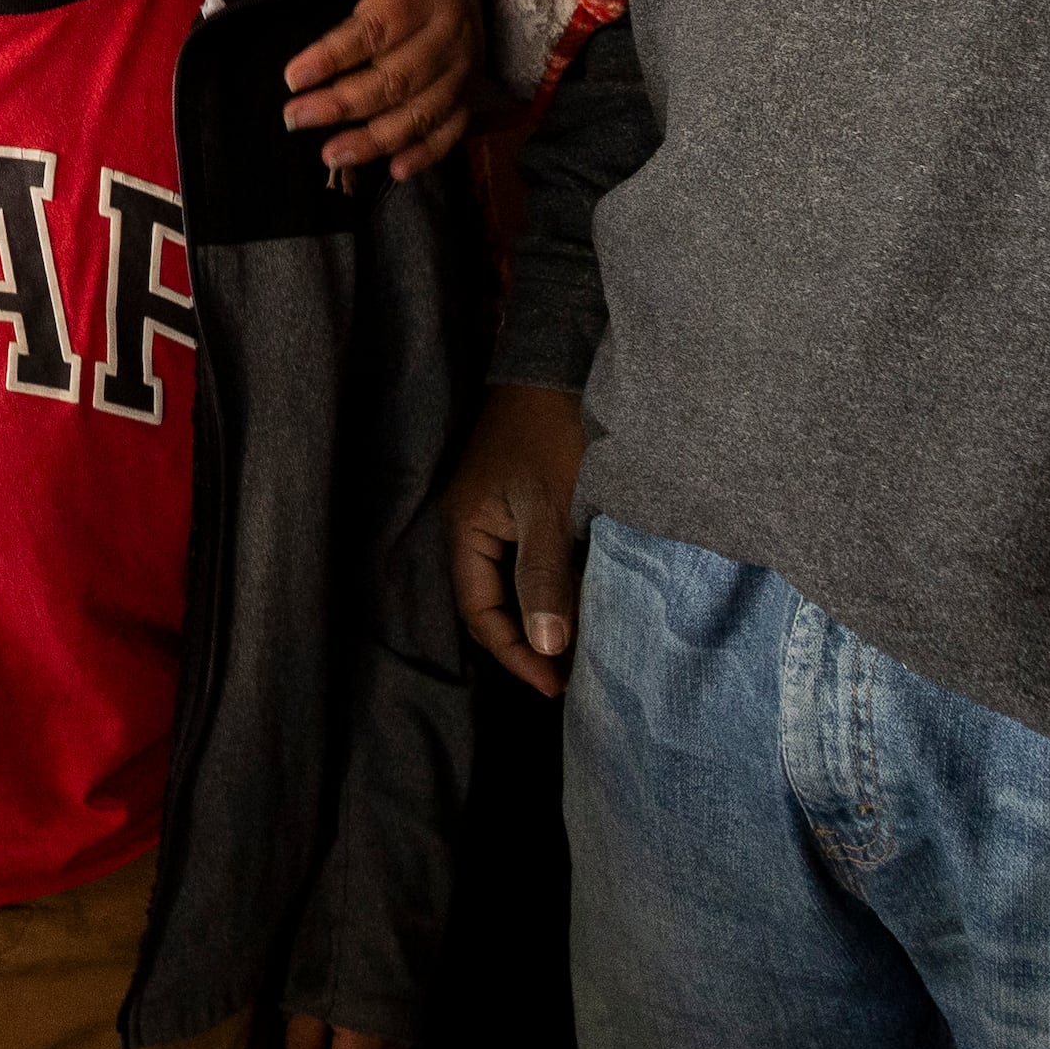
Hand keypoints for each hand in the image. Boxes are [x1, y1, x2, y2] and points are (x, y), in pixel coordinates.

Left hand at [285, 0, 484, 177]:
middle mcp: (449, 30)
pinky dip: (428, 153)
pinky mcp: (468, 84)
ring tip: (330, 153)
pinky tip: (395, 170)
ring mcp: (463, 62)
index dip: (333, 57)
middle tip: (294, 118)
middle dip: (342, 105)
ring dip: (377, 139)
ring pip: (422, 111)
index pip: (376, 30)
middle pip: (396, 79)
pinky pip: (453, 126)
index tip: (293, 77)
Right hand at [447, 384, 587, 696]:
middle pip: (494, 602)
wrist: (557, 362)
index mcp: (467, 530)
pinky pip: (532, 559)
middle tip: (572, 676)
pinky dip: (554, 586)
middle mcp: (474, 526)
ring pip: (515, 581)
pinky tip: (583, 600)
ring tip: (581, 648)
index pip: (481, 613)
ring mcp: (498, 512)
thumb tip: (546, 647)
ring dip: (545, 616)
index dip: (516, 654)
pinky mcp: (524, 501)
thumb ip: (543, 577)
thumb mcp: (547, 507)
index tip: (556, 685)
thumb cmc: (551, 433)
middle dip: (530, 643)